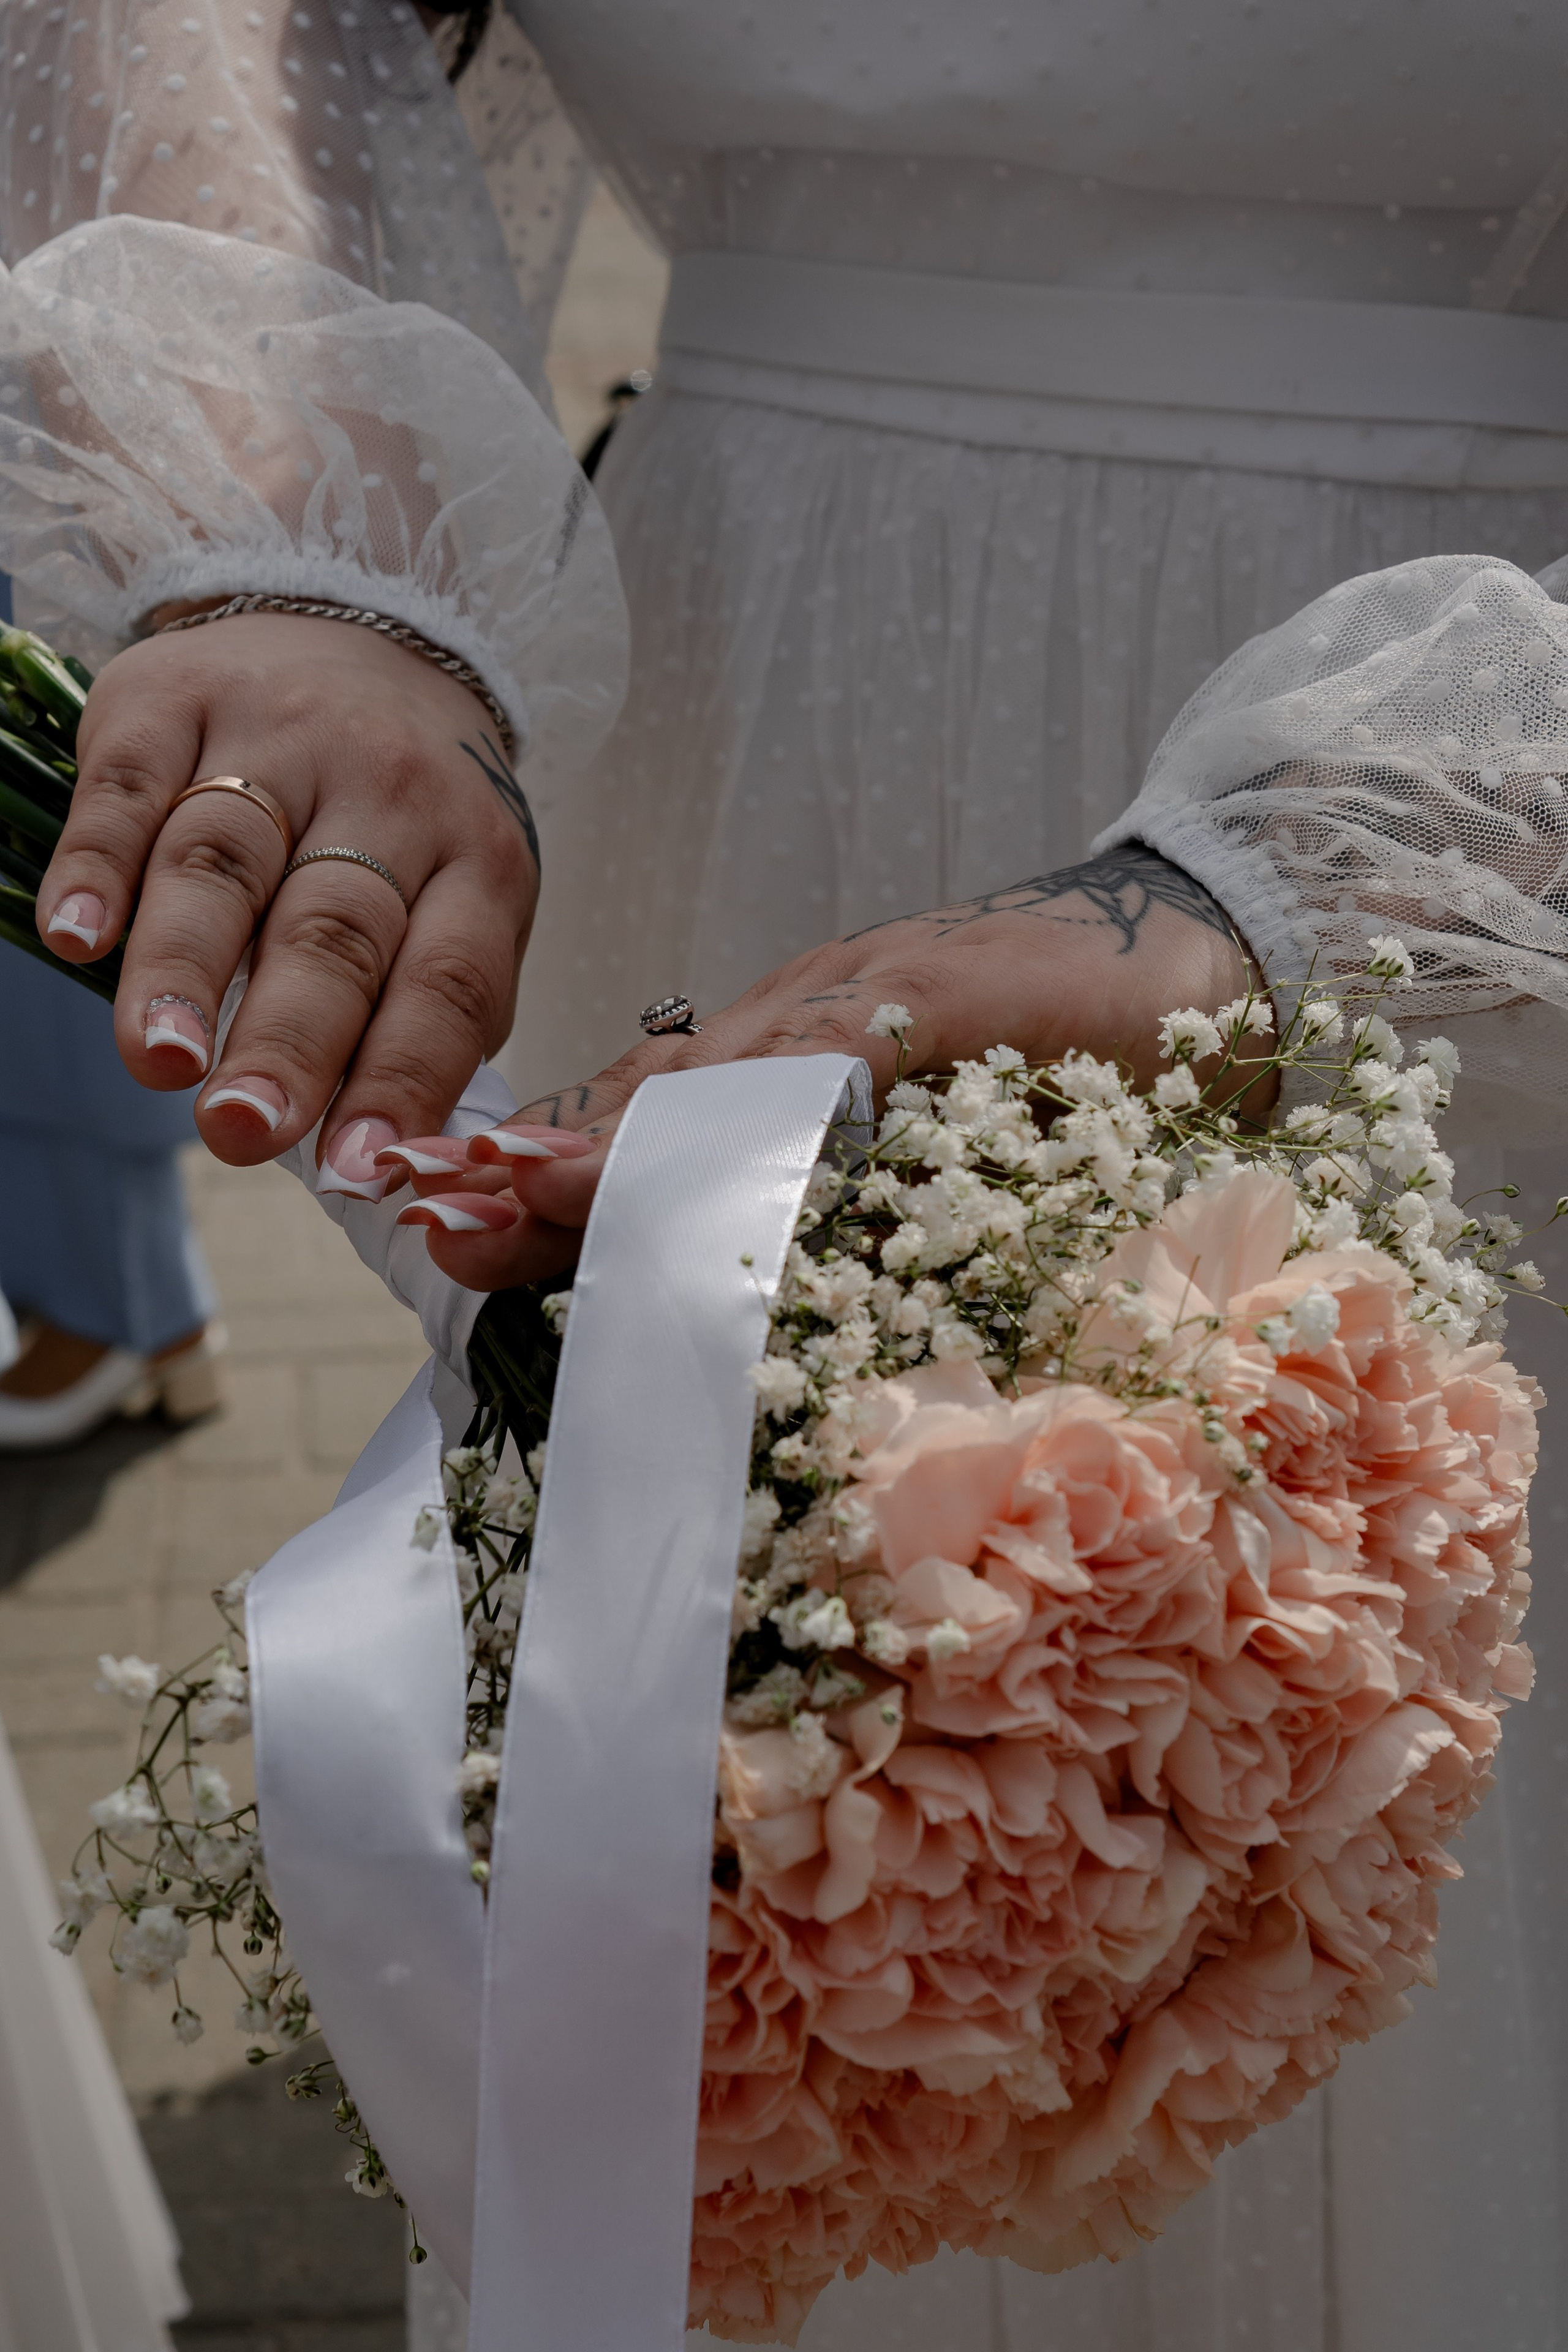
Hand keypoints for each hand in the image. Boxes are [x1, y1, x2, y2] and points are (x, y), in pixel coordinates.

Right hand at [36, 611, 540, 1178]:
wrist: (372, 628)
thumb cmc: (412, 817)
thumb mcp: (462, 900)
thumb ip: (430, 1020)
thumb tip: (376, 1157)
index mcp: (477, 860)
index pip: (447, 981)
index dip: (402, 1076)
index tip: (356, 1165)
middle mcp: (387, 793)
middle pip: (334, 929)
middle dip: (290, 1039)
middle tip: (244, 1127)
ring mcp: (280, 738)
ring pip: (228, 860)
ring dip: (186, 966)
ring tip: (161, 1060)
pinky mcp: (175, 697)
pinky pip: (131, 785)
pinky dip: (98, 865)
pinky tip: (76, 938)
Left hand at [384, 845, 1276, 1289]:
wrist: (1192, 946)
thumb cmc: (1070, 1052)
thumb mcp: (937, 1125)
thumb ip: (837, 1168)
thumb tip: (745, 1265)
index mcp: (795, 1060)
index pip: (651, 1128)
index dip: (552, 1179)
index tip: (455, 1225)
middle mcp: (806, 1023)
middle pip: (649, 1107)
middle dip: (538, 1172)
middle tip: (434, 1220)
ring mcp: (863, 1003)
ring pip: (710, 1084)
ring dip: (603, 1148)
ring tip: (501, 1194)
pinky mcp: (933, 997)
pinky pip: (823, 1061)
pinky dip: (745, 1109)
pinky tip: (675, 1152)